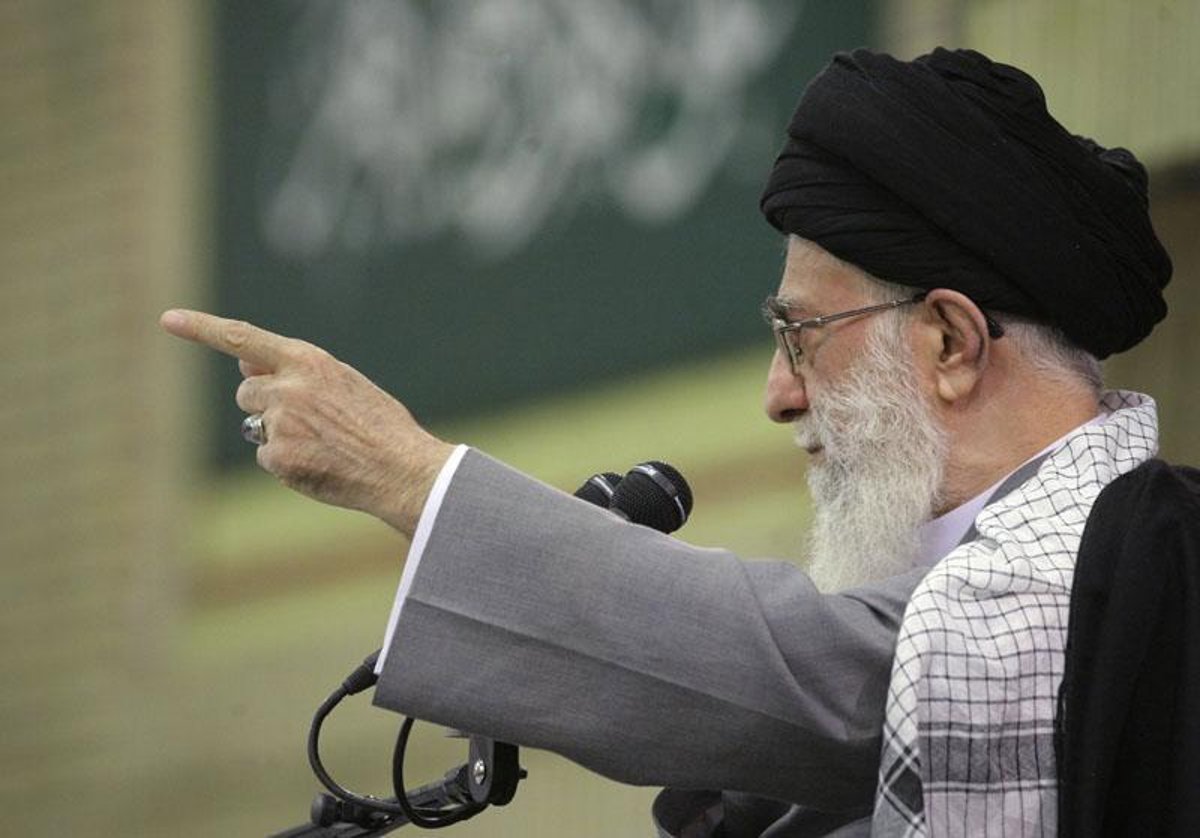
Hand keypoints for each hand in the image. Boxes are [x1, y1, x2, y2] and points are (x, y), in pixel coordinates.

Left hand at [159, 309, 453, 537]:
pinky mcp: (277, 457)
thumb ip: (296, 371)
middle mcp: (288, 387)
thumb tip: (245, 363)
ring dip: (276, 433)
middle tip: (307, 421)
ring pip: (255, 426)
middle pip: (247, 391)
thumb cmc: (380, 425)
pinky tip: (320, 465)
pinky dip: (287, 464)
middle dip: (265, 404)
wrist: (401, 468)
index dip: (201, 328)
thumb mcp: (344, 382)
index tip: (168, 319)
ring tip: (321, 444)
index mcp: (308, 361)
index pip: (242, 338)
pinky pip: (267, 458)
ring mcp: (280, 423)